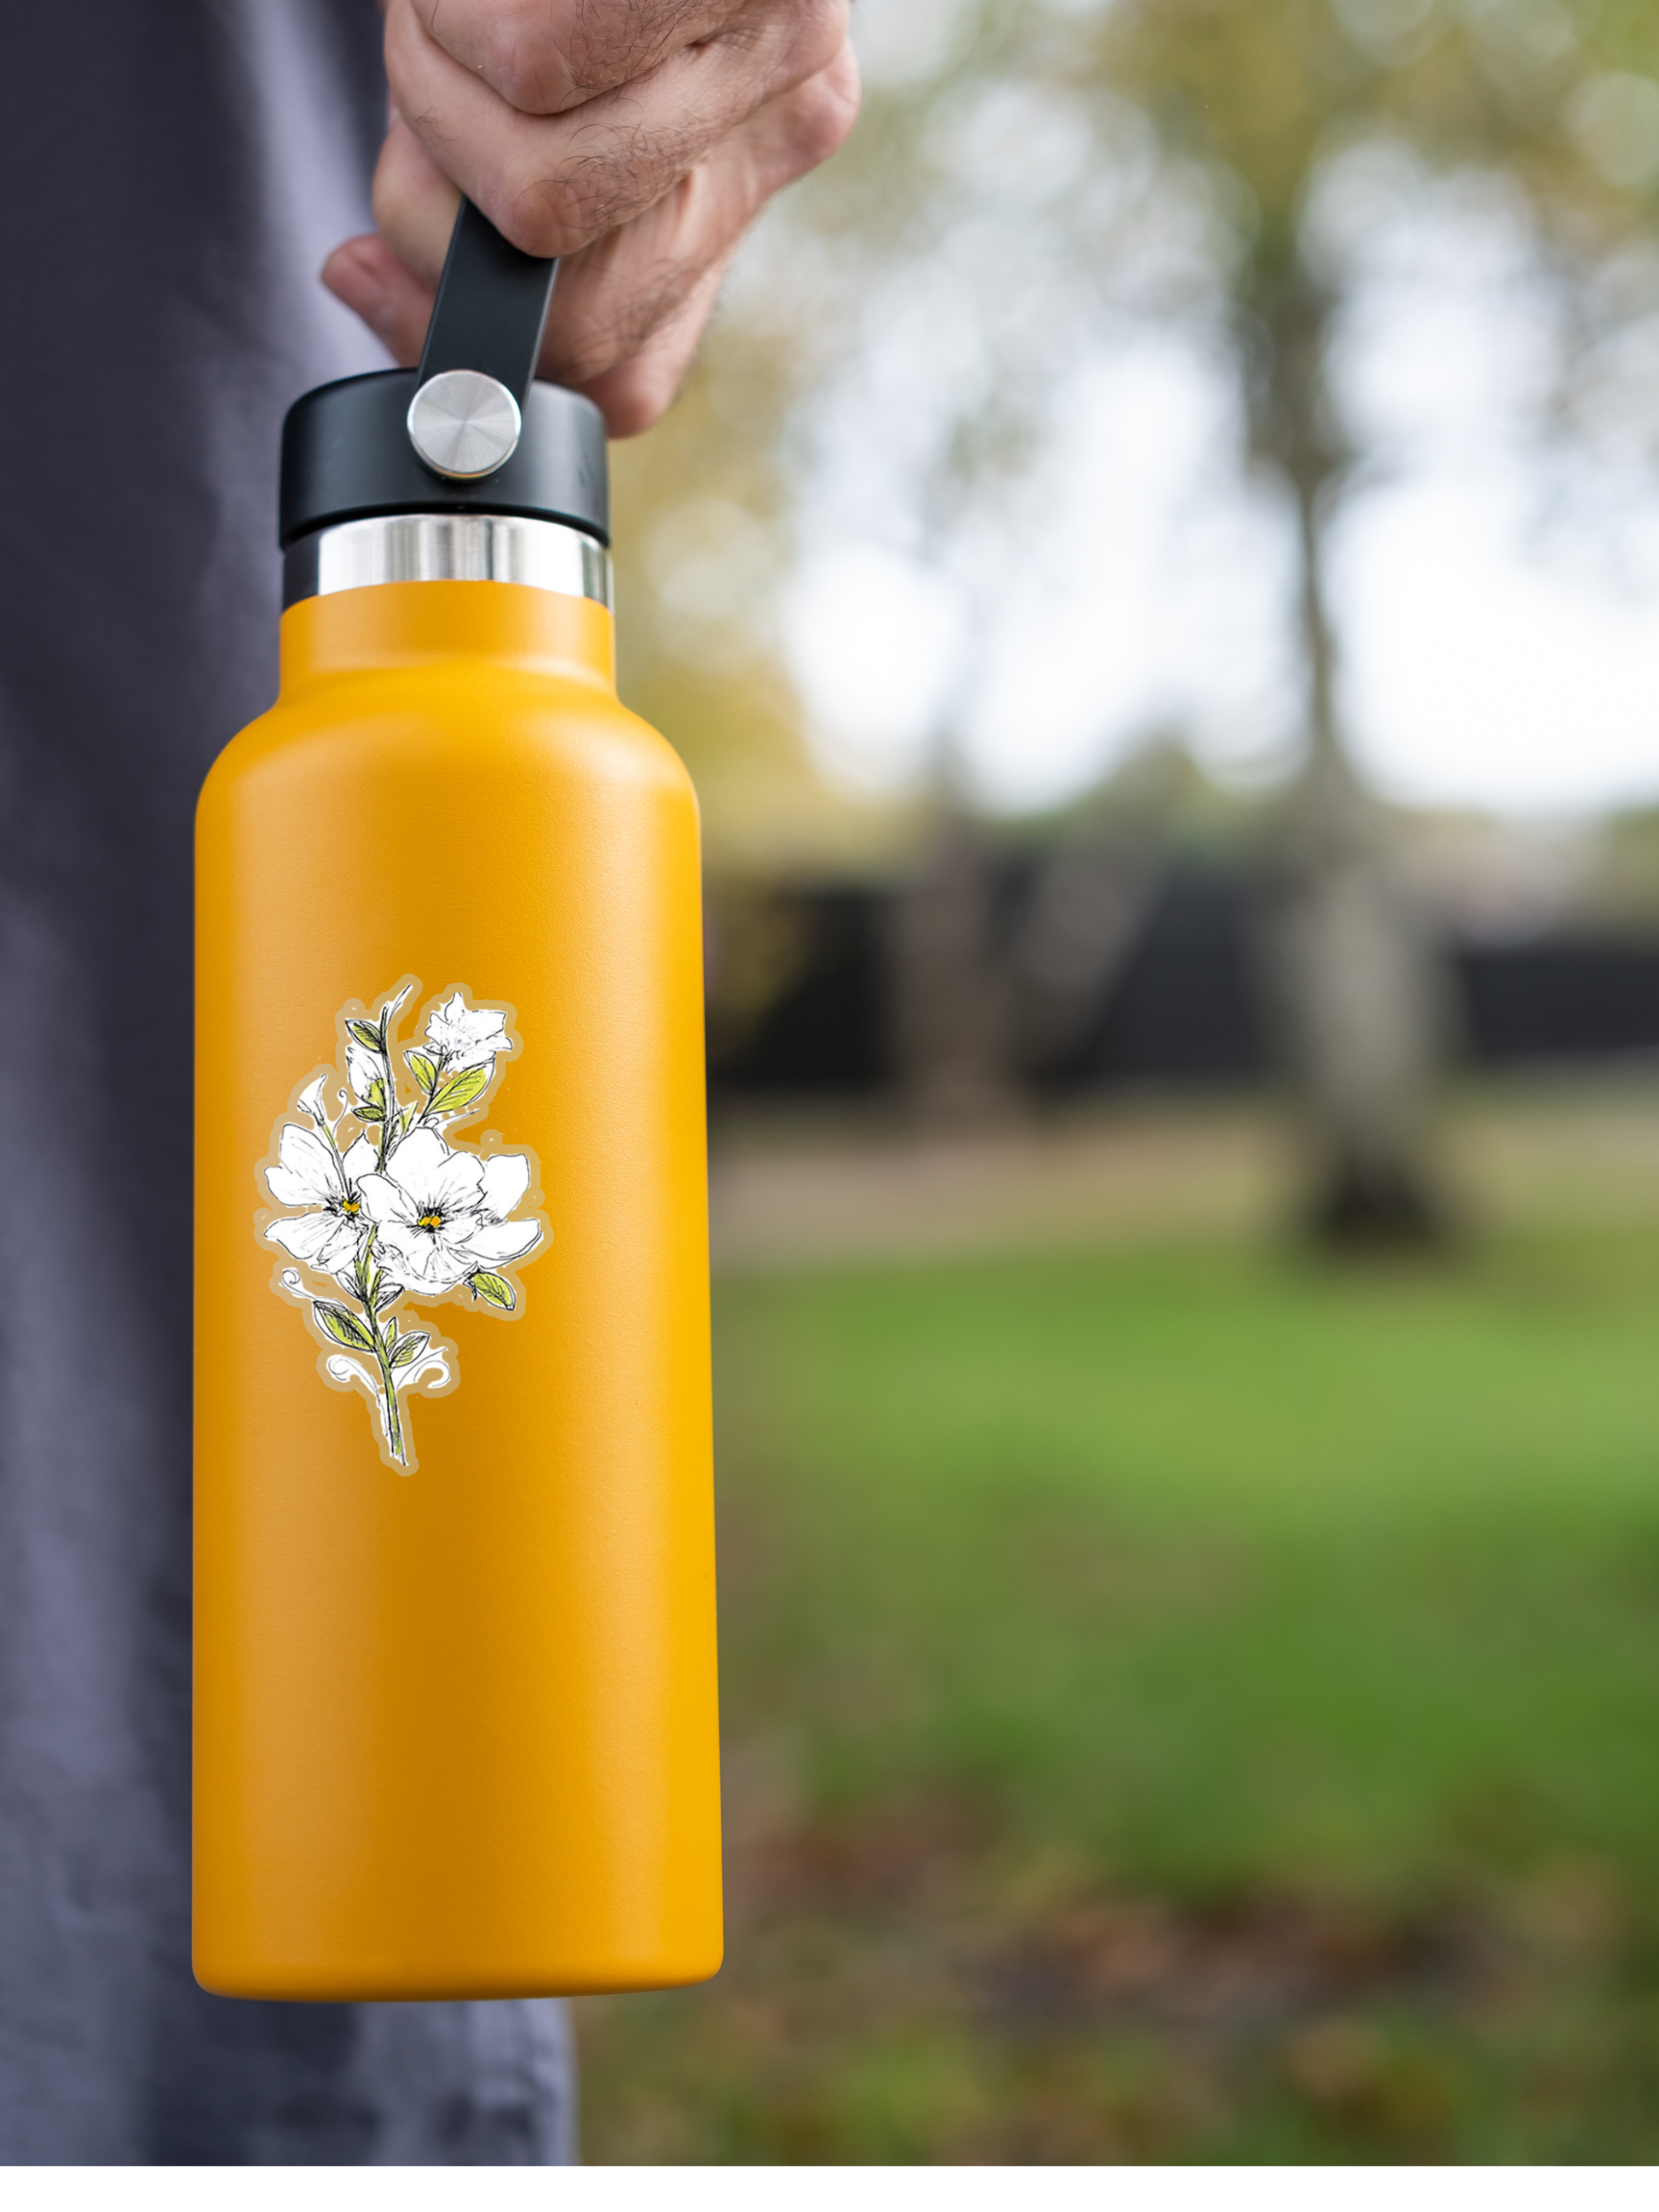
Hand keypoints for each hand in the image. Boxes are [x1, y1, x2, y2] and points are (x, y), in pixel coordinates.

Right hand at [322, 0, 859, 435]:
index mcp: (757, 162)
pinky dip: (448, 13)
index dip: (476, 348)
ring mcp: (771, 34)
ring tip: (453, 1)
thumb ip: (505, 210)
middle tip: (432, 81)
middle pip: (567, 308)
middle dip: (433, 210)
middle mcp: (788, 109)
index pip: (623, 377)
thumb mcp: (559, 73)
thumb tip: (356, 282)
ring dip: (431, 95)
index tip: (386, 260)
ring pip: (539, 203)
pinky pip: (534, 64)